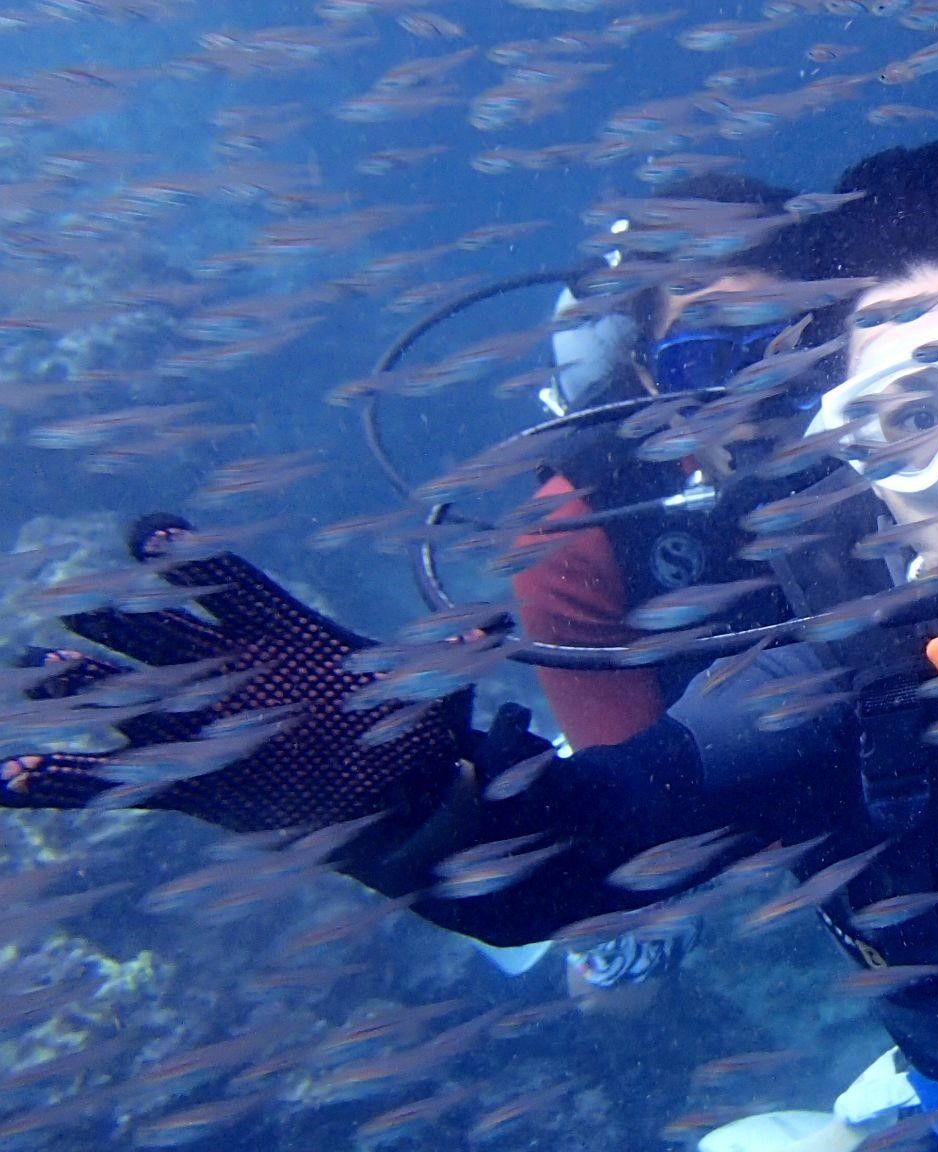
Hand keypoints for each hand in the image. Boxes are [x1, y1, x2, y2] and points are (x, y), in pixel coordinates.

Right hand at [1, 514, 467, 834]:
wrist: (399, 798)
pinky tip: (5, 779)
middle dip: (118, 619)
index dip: (190, 556)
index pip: (226, 580)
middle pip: (160, 633)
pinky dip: (55, 784)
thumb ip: (450, 665)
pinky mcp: (190, 790)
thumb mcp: (436, 693)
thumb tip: (496, 630)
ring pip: (123, 700)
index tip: (148, 531)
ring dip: (78, 688)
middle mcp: (227, 671)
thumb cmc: (412, 730)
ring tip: (36, 672)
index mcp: (280, 631)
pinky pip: (111, 784)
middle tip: (76, 608)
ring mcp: (201, 728)